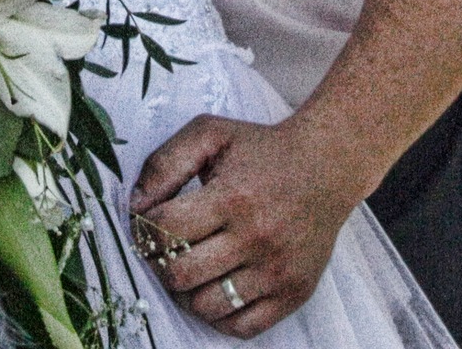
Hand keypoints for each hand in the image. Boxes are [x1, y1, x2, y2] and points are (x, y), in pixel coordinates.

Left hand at [129, 114, 364, 338]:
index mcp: (232, 197)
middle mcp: (255, 238)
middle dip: (160, 263)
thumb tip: (136, 204)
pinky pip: (241, 327)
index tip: (146, 223)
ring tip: (187, 268)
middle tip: (162, 249)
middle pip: (180, 274)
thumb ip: (165, 162)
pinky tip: (213, 287)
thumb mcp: (210, 134)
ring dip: (185, 292)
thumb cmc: (261, 149)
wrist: (325, 167)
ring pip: (207, 307)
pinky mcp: (292, 294)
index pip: (166, 229)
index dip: (144, 228)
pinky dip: (218, 315)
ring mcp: (276, 271)